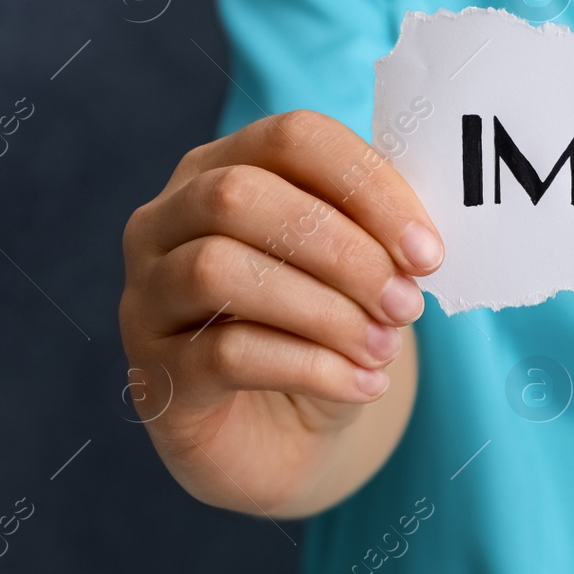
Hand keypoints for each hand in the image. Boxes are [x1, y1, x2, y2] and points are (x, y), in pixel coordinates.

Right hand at [119, 110, 442, 517]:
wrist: (284, 435)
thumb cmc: (323, 331)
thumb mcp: (357, 272)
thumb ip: (377, 235)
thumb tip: (418, 242)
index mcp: (223, 168)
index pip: (291, 138)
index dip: (366, 186)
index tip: (427, 250)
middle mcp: (165, 221)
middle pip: (239, 196)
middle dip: (342, 251)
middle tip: (406, 303)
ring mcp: (146, 296)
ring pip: (217, 269)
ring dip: (324, 311)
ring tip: (385, 348)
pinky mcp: (153, 374)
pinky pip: (225, 353)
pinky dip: (312, 367)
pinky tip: (362, 384)